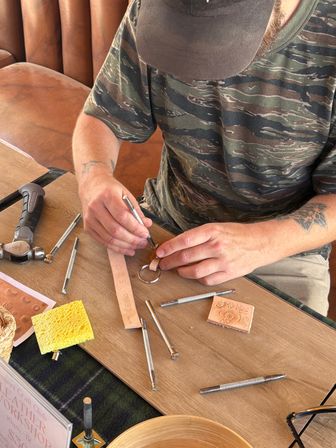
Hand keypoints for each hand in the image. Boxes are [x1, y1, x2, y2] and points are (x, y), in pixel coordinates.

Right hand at [79, 172, 151, 254]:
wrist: (91, 185)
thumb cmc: (110, 189)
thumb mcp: (126, 194)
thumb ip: (136, 210)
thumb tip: (146, 225)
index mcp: (107, 196)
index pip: (122, 216)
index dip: (135, 227)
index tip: (145, 233)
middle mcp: (95, 207)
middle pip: (115, 229)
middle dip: (132, 239)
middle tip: (143, 242)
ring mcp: (89, 219)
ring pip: (109, 238)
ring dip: (125, 245)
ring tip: (137, 246)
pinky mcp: (87, 227)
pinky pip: (103, 241)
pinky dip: (116, 247)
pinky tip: (127, 249)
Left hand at [156, 222, 271, 284]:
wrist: (260, 242)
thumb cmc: (237, 234)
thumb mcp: (217, 228)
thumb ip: (198, 236)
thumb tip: (176, 245)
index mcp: (212, 231)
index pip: (184, 240)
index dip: (169, 247)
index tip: (159, 252)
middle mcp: (217, 246)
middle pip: (186, 257)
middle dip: (170, 261)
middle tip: (162, 263)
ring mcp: (223, 261)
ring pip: (194, 271)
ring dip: (181, 272)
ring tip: (176, 270)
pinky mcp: (229, 273)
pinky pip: (207, 280)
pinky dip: (197, 279)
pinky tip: (193, 275)